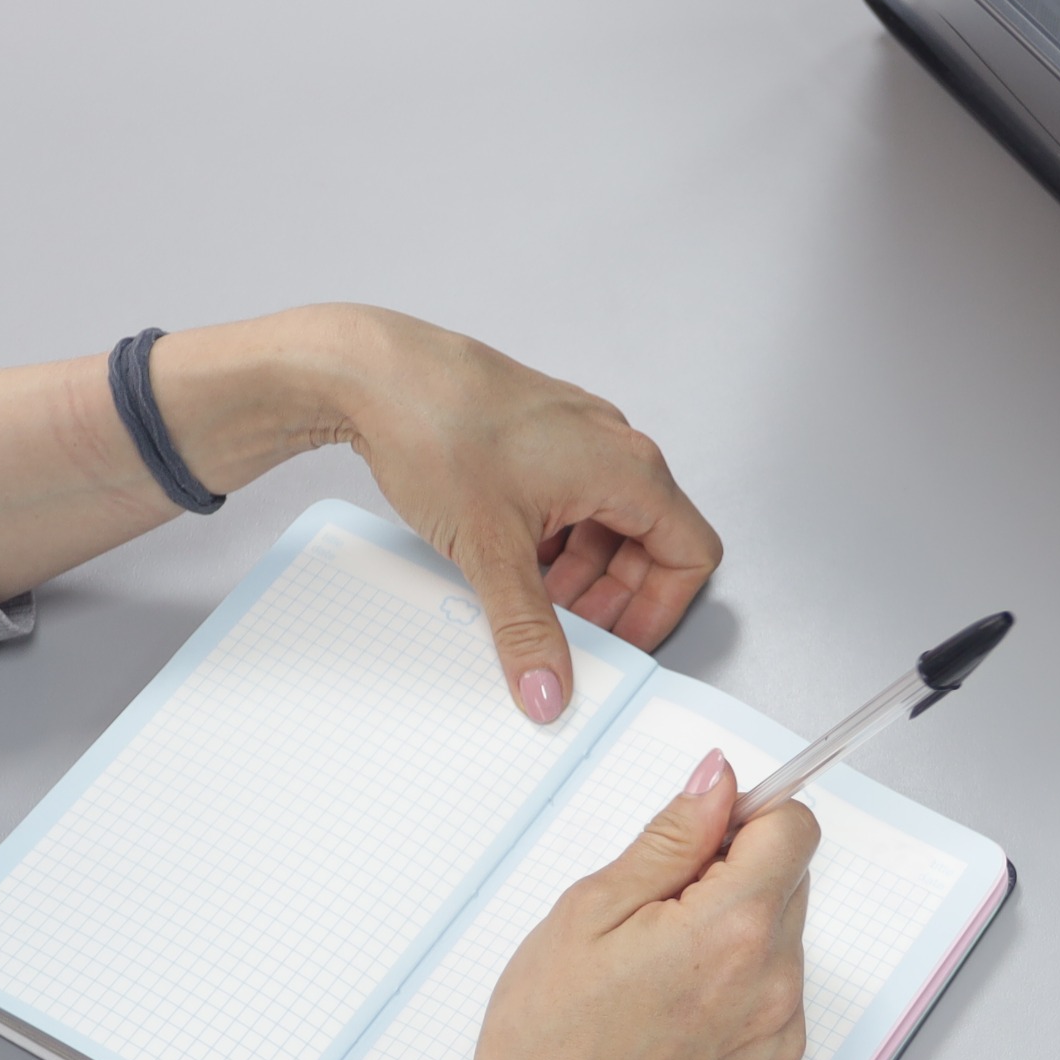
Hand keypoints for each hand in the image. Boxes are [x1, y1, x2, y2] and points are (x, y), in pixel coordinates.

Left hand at [310, 306, 723, 723]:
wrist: (370, 370)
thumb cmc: (440, 429)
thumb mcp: (491, 550)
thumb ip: (527, 629)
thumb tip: (550, 689)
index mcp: (629, 468)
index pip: (689, 553)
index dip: (661, 610)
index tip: (619, 646)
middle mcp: (613, 446)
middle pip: (648, 543)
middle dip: (611, 598)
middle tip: (566, 636)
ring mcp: (576, 436)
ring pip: (605, 524)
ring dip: (578, 575)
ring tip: (528, 603)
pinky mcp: (537, 435)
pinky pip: (568, 501)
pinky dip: (550, 543)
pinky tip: (504, 564)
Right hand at [472, 750, 814, 1059]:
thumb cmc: (551, 1025)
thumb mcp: (592, 907)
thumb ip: (673, 836)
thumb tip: (719, 780)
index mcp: (734, 929)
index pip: (796, 831)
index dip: (750, 821)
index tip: (707, 841)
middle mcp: (775, 983)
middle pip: (789, 886)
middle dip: (736, 882)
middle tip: (662, 917)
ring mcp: (781, 1035)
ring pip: (783, 945)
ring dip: (739, 940)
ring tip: (665, 975)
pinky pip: (778, 1005)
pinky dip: (740, 997)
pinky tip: (681, 1017)